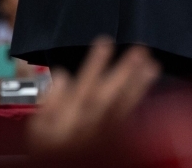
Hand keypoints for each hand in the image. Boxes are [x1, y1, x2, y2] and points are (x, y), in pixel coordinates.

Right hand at [28, 38, 159, 156]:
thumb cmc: (50, 149)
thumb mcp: (38, 128)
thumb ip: (49, 102)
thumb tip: (62, 76)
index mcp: (66, 117)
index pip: (81, 86)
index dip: (94, 64)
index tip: (105, 41)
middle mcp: (86, 125)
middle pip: (106, 96)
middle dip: (123, 72)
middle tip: (140, 50)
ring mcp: (102, 135)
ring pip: (121, 109)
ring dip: (138, 86)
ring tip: (152, 66)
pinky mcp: (114, 144)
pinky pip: (128, 126)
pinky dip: (138, 110)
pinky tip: (151, 95)